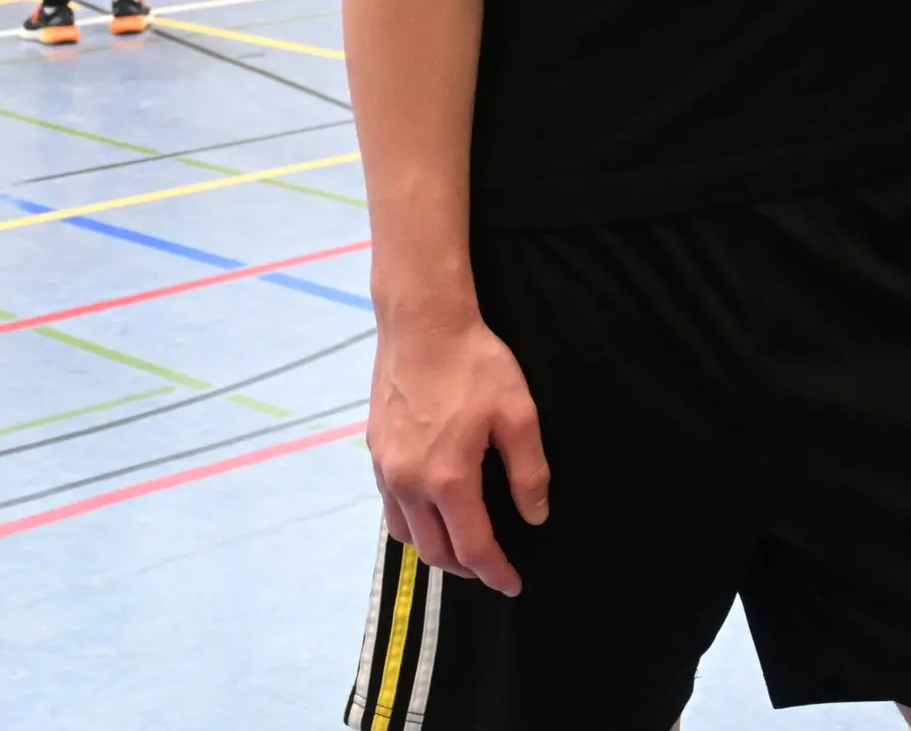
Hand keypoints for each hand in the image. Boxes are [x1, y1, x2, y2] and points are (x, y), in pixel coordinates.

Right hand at [367, 304, 551, 592]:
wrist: (422, 325)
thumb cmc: (475, 365)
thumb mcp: (518, 414)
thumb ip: (529, 472)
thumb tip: (535, 516)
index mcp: (448, 480)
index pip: (472, 547)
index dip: (495, 572)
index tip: (513, 585)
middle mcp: (409, 483)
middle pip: (434, 551)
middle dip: (466, 567)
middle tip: (492, 567)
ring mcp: (386, 469)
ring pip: (406, 534)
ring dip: (434, 549)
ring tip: (461, 546)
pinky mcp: (375, 452)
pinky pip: (391, 507)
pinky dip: (412, 523)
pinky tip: (430, 510)